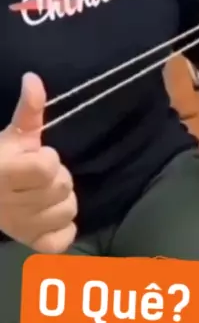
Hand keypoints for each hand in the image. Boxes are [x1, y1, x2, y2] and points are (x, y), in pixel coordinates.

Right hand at [0, 73, 76, 252]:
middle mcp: (13, 205)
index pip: (48, 167)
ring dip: (62, 200)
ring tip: (44, 194)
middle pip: (64, 187)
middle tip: (38, 176)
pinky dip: (63, 229)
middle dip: (56, 177)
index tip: (36, 156)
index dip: (48, 158)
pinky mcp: (31, 243)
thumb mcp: (14, 134)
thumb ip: (28, 109)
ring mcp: (23, 227)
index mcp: (5, 174)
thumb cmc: (0, 161)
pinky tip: (50, 217)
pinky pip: (63, 240)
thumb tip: (34, 78)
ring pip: (68, 211)